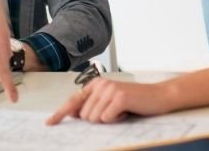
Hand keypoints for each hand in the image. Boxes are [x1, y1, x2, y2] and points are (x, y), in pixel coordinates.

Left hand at [46, 78, 170, 124]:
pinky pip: (106, 119)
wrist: (159, 97)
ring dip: (108, 120)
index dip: (60, 113)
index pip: (73, 100)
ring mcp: (110, 89)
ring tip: (121, 111)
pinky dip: (116, 120)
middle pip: (85, 115)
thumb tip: (75, 114)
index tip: (50, 123)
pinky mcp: (119, 97)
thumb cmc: (134, 102)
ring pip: (94, 118)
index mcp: (96, 84)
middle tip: (115, 112)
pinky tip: (125, 112)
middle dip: (99, 119)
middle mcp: (101, 84)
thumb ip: (93, 105)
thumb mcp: (110, 102)